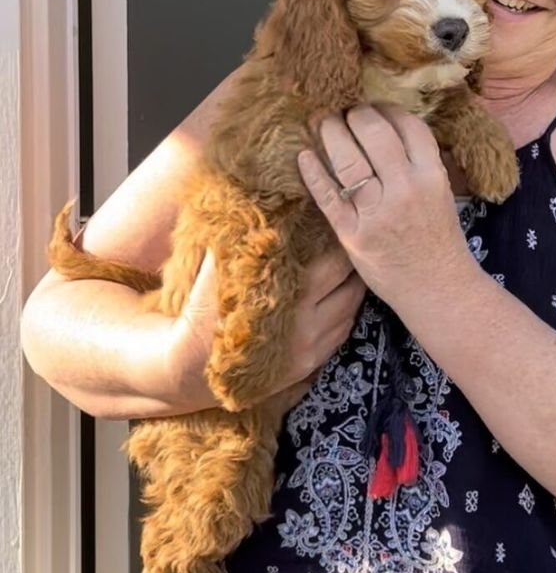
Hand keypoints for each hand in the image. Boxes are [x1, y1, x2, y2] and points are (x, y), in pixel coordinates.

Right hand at [165, 244, 365, 411]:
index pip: (336, 264)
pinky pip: (339, 337)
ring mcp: (310, 351)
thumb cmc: (202, 312)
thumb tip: (250, 204)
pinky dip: (344, 316)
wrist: (186, 367)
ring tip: (349, 272)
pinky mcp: (306, 368)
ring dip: (351, 292)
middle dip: (353, 268)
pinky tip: (337, 302)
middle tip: (353, 248)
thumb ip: (240, 241)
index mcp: (292, 298)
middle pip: (351, 289)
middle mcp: (308, 327)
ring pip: (350, 314)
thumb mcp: (218, 270)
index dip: (341, 245)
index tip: (341, 229)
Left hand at [297, 105, 474, 311]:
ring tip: (324, 123)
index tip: (374, 106)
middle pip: (374, 133)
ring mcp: (377, 212)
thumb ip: (418, 163)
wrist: (437, 288)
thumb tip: (388, 127)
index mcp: (432, 176)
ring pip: (348, 160)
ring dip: (331, 134)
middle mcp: (405, 189)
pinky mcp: (352, 234)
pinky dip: (313, 173)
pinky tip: (304, 156)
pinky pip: (327, 196)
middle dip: (356, 115)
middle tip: (346, 111)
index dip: (387, 109)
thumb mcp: (440, 193)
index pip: (408, 126)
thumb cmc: (439, 238)